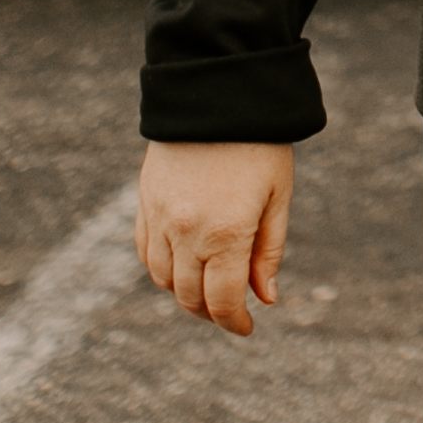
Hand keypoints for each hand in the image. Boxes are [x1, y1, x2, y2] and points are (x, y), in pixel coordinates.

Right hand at [136, 139, 295, 336]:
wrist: (216, 95)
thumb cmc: (259, 145)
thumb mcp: (277, 197)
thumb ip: (268, 251)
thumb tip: (263, 298)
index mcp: (225, 233)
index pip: (221, 301)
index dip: (234, 323)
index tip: (246, 328)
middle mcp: (186, 231)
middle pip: (189, 296)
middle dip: (210, 313)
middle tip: (230, 312)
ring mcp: (160, 218)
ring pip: (161, 279)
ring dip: (183, 293)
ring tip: (207, 290)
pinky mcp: (145, 202)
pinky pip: (145, 251)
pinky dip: (160, 268)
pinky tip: (180, 265)